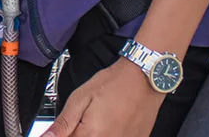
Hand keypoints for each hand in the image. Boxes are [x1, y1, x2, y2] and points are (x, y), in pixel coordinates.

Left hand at [44, 59, 164, 136]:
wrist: (145, 77)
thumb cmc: (114, 84)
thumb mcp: (80, 98)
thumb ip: (63, 123)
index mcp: (90, 135)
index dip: (64, 134)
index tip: (70, 125)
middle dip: (80, 133)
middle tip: (87, 119)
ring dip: (94, 133)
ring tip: (102, 118)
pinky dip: (111, 133)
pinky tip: (113, 123)